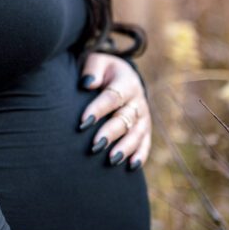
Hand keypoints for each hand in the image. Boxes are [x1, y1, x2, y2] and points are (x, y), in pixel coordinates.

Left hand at [78, 53, 151, 169]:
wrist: (121, 75)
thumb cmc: (102, 70)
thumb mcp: (96, 62)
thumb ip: (92, 70)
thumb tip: (87, 83)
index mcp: (126, 82)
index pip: (112, 97)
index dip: (98, 109)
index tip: (83, 122)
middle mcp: (137, 100)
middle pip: (124, 119)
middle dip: (110, 133)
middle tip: (95, 145)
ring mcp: (143, 116)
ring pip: (136, 133)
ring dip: (125, 147)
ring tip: (111, 160)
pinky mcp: (145, 128)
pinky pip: (145, 143)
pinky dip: (140, 155)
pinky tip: (132, 166)